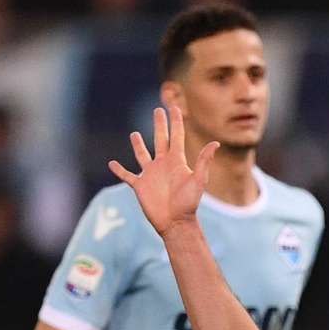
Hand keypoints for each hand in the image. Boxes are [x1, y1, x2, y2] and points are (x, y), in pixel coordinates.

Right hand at [108, 105, 216, 236]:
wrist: (176, 222)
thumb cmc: (189, 203)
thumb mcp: (198, 180)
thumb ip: (204, 161)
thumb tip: (216, 143)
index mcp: (176, 161)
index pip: (176, 136)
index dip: (175, 121)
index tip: (174, 107)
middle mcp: (163, 164)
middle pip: (160, 139)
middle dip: (159, 125)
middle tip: (157, 110)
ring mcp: (150, 174)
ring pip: (142, 154)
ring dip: (138, 145)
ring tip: (134, 134)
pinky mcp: (140, 186)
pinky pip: (127, 175)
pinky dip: (119, 170)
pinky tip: (112, 164)